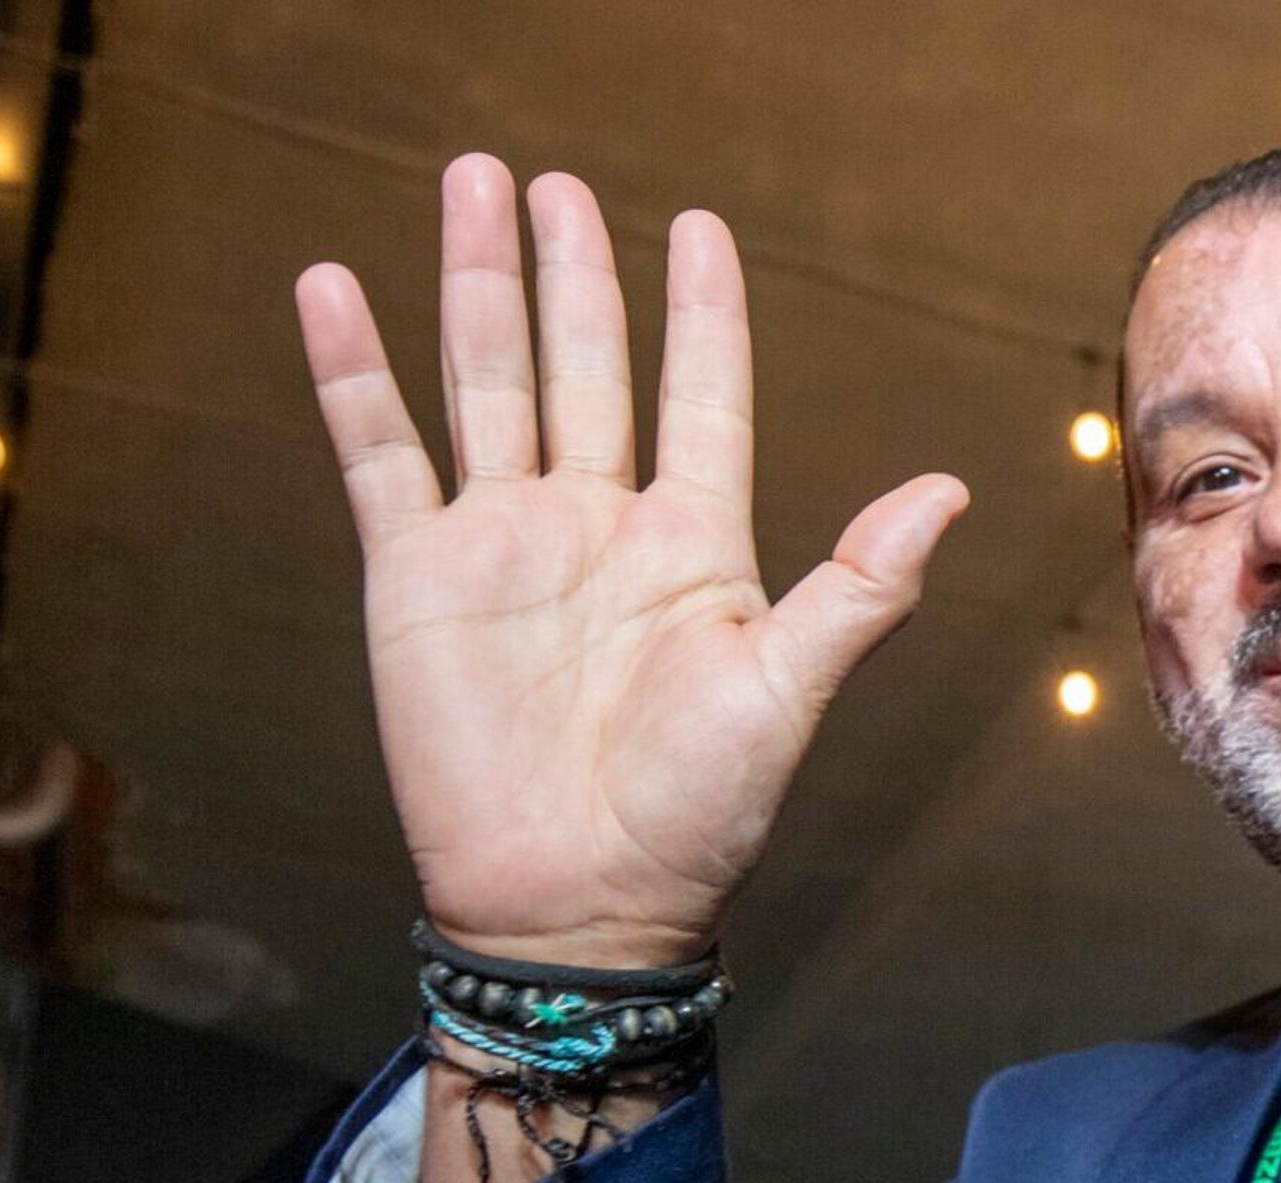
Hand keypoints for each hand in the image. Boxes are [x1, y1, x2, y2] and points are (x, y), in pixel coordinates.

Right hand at [294, 157, 965, 970]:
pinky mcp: (416, 577)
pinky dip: (354, 370)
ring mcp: (503, 543)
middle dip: (572, 271)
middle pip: (586, 365)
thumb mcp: (787, 691)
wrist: (580, 905)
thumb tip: (948, 491)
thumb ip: (858, 585)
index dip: (700, 313)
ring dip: (477, 286)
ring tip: (471, 184)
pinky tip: (332, 286)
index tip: (697, 225)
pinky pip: (379, 452)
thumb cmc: (696, 818)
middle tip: (551, 180)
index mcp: (695, 543)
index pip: (700, 395)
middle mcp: (598, 525)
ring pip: (488, 381)